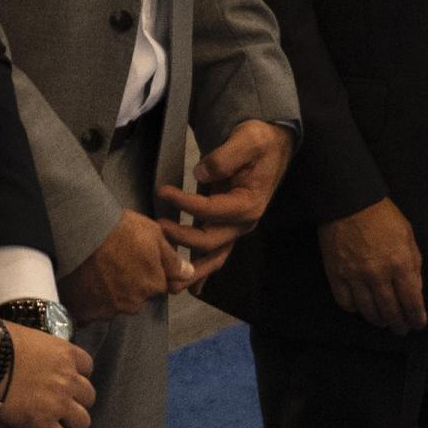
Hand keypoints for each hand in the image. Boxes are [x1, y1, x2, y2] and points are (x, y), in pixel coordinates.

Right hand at [0, 320, 94, 427]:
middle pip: (88, 396)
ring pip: (82, 421)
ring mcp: (58, 401)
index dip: (79, 377)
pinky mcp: (42, 421)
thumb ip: (41, 349)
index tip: (70, 383)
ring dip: (74, 426)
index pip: (87, 367)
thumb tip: (32, 349)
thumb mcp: (32, 337)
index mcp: (67, 354)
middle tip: (67, 409)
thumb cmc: (3, 342)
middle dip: (79, 402)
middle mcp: (69, 378)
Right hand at [62, 209, 190, 322]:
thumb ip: (172, 260)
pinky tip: (83, 287)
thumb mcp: (155, 235)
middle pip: (135, 299)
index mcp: (153, 285)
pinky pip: (89, 315)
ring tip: (96, 272)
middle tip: (115, 264)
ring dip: (108, 295)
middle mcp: (133, 303)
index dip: (148, 274)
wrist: (82, 233)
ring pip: (112, 307)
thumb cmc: (121, 229)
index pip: (158, 287)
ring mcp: (108, 310)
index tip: (136, 261)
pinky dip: (88, 305)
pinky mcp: (85, 313)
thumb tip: (188, 274)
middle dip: (129, 287)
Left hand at [159, 119, 294, 286]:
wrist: (272, 146)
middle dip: (181, 239)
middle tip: (156, 229)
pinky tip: (191, 287)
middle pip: (210, 242)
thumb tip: (201, 173)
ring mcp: (236, 228)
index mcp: (249, 203)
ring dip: (193, 271)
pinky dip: (203, 270)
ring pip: (214, 257)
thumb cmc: (259, 142)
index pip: (211, 211)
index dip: (185, 203)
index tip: (163, 191)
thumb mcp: (248, 140)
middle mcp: (244, 223)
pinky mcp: (228, 228)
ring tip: (171, 283)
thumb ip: (225, 157)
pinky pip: (216, 253)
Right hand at [316, 197, 427, 334]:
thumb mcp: (408, 236)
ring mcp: (355, 277)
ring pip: (368, 312)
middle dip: (399, 324)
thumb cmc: (383, 216)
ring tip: (384, 321)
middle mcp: (378, 275)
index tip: (419, 324)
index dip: (417, 318)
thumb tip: (416, 291)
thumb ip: (414, 265)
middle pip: (391, 311)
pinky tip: (361, 308)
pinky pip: (346, 303)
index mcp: (400, 263)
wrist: (349, 201)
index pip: (411, 302)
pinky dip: (355, 309)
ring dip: (379, 320)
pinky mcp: (336, 276)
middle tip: (402, 329)